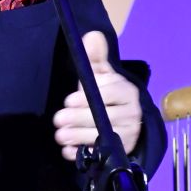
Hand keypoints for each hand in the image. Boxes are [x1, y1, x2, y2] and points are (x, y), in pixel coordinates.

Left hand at [52, 31, 141, 161]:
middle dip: (77, 118)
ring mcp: (128, 134)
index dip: (86, 98)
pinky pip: (100, 155)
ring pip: (100, 137)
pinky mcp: (121, 151)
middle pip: (103, 117)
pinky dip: (82, 154)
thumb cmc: (107, 95)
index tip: (69, 100)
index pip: (108, 94)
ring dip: (76, 136)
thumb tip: (92, 35)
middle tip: (58, 119)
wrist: (125, 123)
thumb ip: (95, 58)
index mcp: (127, 91)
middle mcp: (132, 113)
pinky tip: (69, 150)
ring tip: (60, 135)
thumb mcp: (102, 76)